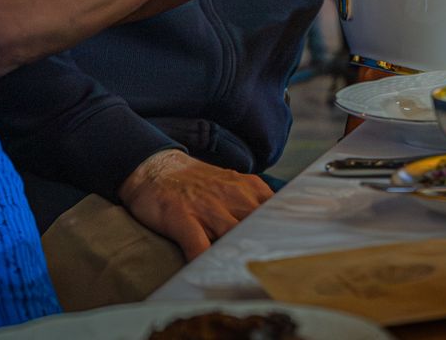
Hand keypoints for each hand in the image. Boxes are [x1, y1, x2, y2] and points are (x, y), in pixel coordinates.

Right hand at [118, 149, 272, 260]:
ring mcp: (207, 208)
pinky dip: (205, 261)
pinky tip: (210, 272)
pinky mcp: (183, 219)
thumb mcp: (234, 184)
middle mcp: (232, 196)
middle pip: (259, 226)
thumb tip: (277, 225)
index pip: (277, 211)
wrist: (156, 169)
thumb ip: (256, 201)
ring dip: (239, 256)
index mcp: (248, 187)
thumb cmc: (198, 183)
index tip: (289, 250)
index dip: (284, 232)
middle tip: (270, 269)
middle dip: (266, 247)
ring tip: (244, 275)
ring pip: (233, 236)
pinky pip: (198, 246)